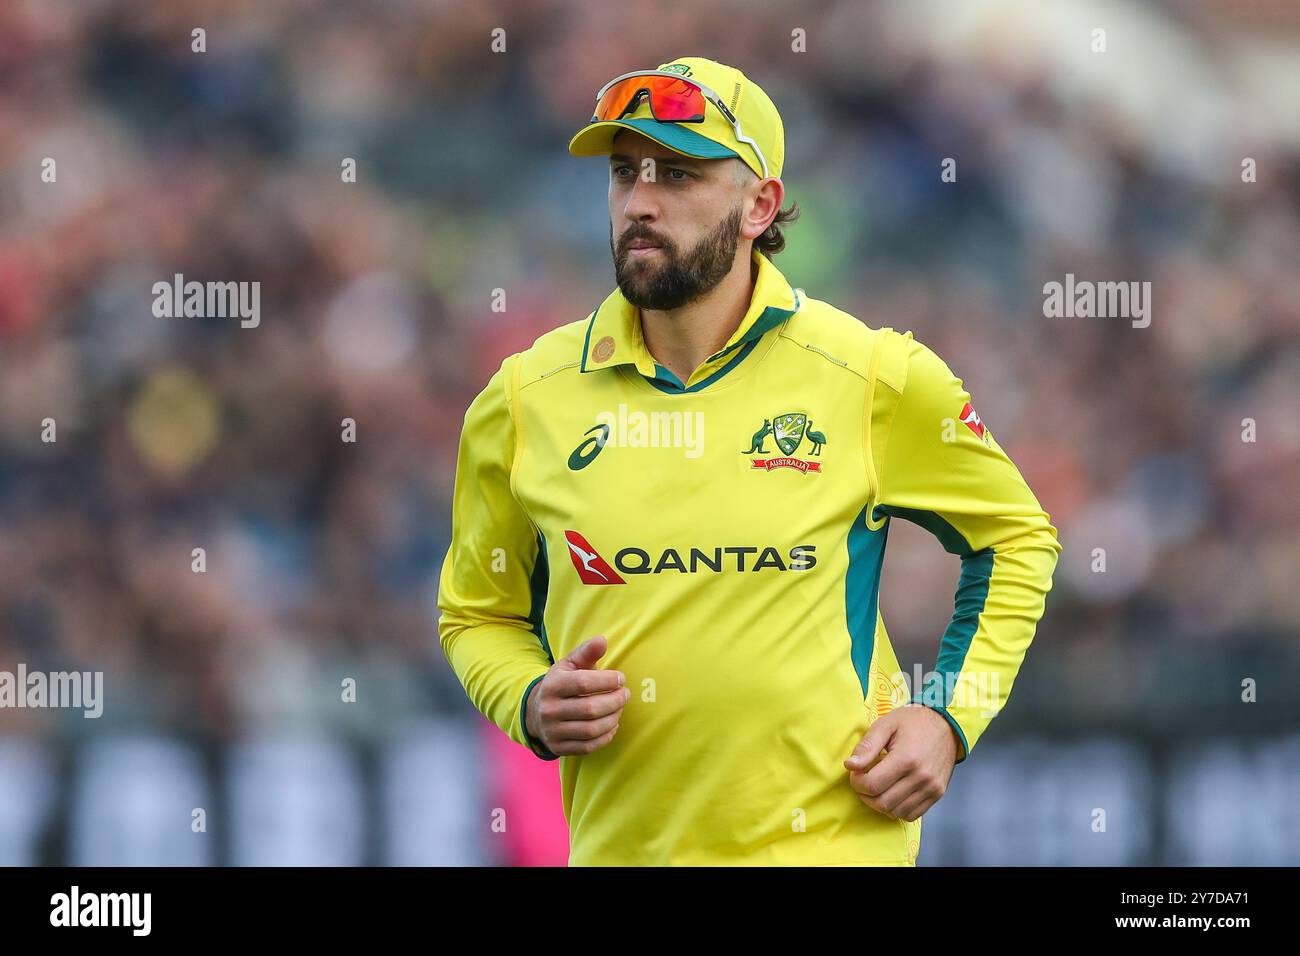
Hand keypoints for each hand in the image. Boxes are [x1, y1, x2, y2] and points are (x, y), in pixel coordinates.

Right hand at [525, 636, 628, 755]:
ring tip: (620, 709)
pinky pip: (588, 747)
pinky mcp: (558, 748)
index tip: (621, 678)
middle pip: (590, 709)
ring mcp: (553, 731)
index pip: (583, 683)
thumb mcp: (569, 665)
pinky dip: (606, 736)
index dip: (607, 681)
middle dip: (615, 701)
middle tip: (625, 694)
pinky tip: (613, 725)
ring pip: (591, 730)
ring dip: (613, 719)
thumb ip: (586, 652)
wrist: (535, 712)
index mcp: (552, 686)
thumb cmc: (561, 684)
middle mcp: (549, 710)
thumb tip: (602, 640)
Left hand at [843, 705, 957, 821]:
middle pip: (882, 803)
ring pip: (896, 812)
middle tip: (863, 780)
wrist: (946, 725)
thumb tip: (850, 766)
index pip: (872, 785)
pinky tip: (892, 793)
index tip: (856, 772)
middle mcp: (921, 777)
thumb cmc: (913, 722)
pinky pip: (912, 815)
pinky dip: (897, 809)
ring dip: (880, 804)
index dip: (857, 783)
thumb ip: (867, 746)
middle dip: (865, 795)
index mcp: (906, 758)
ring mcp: (931, 788)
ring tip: (878, 786)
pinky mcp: (937, 794)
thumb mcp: (886, 725)